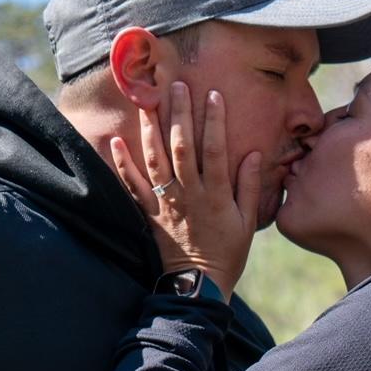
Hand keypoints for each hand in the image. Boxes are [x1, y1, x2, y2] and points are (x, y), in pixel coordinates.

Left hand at [110, 80, 261, 299]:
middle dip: (179, 113)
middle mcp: (189, 194)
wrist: (197, 285)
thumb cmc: (227, 254)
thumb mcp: (248, 222)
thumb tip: (254, 154)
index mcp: (215, 194)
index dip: (214, 120)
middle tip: (177, 84)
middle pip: (182, 147)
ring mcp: (166, 203)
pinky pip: (133, 186)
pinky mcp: (149, 214)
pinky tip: (116, 141)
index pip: (215, 149)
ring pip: (155, 160)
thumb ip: (250, 187)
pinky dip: (123, 164)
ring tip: (148, 102)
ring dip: (150, 129)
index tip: (212, 94)